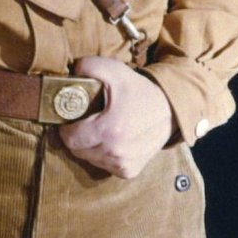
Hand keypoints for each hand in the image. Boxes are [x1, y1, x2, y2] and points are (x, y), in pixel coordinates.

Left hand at [58, 57, 172, 178]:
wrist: (170, 111)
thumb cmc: (139, 90)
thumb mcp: (115, 71)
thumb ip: (89, 66)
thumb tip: (72, 71)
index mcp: (109, 130)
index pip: (70, 138)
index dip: (66, 126)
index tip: (72, 117)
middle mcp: (116, 152)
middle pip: (77, 150)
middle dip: (76, 136)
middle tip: (84, 122)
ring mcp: (123, 164)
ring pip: (90, 159)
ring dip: (89, 147)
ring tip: (98, 130)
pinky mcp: (129, 171)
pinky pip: (104, 166)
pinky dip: (103, 155)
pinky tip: (110, 141)